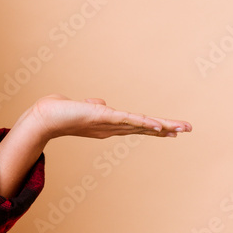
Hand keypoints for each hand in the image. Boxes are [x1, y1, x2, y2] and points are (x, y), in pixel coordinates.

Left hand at [17, 94, 191, 141]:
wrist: (45, 117)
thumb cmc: (60, 113)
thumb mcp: (82, 108)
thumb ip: (93, 105)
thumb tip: (99, 102)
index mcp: (109, 125)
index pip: (136, 126)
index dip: (154, 128)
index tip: (171, 130)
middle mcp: (112, 127)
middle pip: (144, 128)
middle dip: (166, 129)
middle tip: (187, 129)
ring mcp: (109, 124)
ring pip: (140, 125)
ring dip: (162, 126)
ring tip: (181, 128)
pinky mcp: (104, 117)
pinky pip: (128, 121)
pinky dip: (143, 123)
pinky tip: (158, 126)